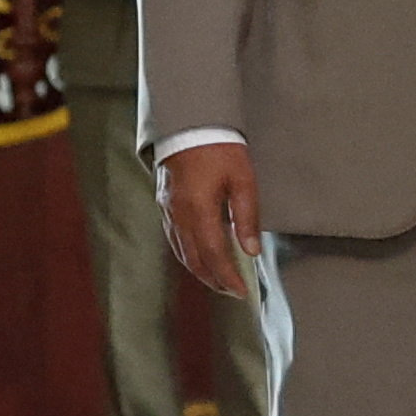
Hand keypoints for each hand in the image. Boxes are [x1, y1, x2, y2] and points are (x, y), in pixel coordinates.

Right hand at [163, 141, 264, 297]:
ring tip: (218, 280)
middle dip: (213, 280)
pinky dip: (187, 254)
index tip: (241, 292)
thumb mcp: (243, 180)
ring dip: (200, 270)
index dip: (227, 277)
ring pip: (181, 252)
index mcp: (199, 210)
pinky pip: (174, 238)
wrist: (190, 123)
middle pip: (194, 259)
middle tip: (232, 291)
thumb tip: (250, 251)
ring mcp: (169, 211)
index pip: (213, 255)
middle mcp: (179, 215)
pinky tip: (198, 256)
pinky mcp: (165, 204)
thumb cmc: (220, 148)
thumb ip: (247, 217)